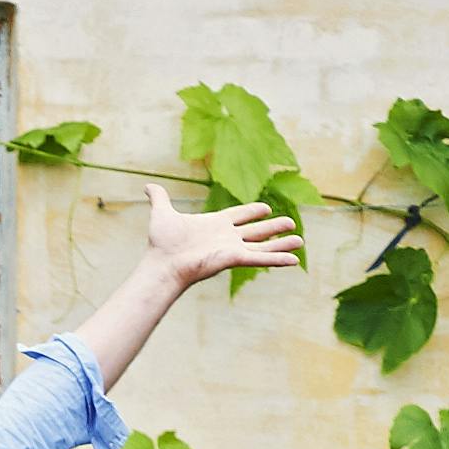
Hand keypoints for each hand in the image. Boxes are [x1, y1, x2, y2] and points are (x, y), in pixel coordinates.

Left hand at [137, 182, 299, 291]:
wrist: (163, 263)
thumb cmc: (162, 242)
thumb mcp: (162, 213)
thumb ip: (159, 198)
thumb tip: (147, 185)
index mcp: (215, 224)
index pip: (239, 215)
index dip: (252, 211)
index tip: (266, 207)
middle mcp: (226, 237)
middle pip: (256, 230)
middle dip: (273, 227)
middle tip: (291, 223)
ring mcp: (232, 248)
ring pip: (263, 245)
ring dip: (282, 244)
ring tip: (300, 241)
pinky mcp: (235, 258)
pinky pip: (260, 258)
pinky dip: (277, 258)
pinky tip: (294, 260)